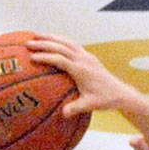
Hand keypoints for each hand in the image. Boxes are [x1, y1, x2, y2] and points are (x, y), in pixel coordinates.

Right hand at [25, 33, 147, 119]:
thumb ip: (76, 108)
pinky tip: (51, 41)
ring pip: (66, 41)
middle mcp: (84, 59)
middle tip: (28, 43)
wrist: (120, 92)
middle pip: (61, 46)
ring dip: (51, 37)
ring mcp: (86, 56)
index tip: (32, 58)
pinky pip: (71, 44)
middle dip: (44, 43)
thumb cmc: (105, 99)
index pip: (60, 59)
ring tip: (36, 35)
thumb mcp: (90, 105)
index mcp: (82, 69)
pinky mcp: (88, 56)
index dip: (46, 57)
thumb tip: (63, 114)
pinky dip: (60, 41)